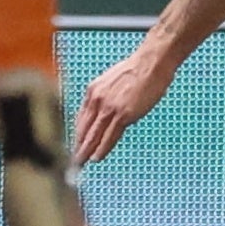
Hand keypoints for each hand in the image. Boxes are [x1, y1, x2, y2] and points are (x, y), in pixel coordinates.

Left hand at [71, 39, 177, 165]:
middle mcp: (97, 99)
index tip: (75, 144)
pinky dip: (102, 148)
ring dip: (86, 151)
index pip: (80, 118)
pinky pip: (109, 136)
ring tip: (81, 162)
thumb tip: (105, 110)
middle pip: (83, 128)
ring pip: (93, 134)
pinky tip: (97, 157)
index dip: (77, 134)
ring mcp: (109, 107)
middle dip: (77, 146)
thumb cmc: (138, 70)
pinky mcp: (123, 114)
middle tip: (73, 160)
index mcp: (93, 91)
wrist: (151, 63)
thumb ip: (105, 96)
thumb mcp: (112, 81)